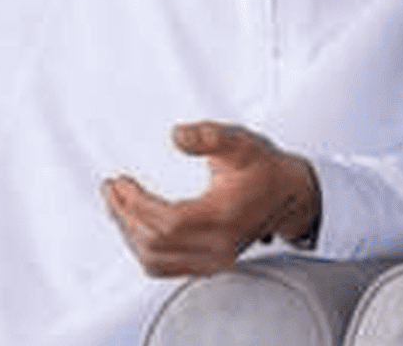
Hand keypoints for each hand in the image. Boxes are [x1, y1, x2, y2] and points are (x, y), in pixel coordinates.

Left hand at [101, 122, 319, 276]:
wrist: (290, 195)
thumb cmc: (264, 167)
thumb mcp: (242, 143)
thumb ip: (210, 136)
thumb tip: (176, 136)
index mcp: (223, 217)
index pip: (166, 222)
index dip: (136, 203)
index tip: (120, 181)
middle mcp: (218, 247)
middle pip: (154, 244)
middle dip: (125, 215)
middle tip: (111, 188)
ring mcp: (213, 261)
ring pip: (155, 260)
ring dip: (129, 234)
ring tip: (118, 205)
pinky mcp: (208, 265)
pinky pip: (164, 267)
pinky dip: (143, 248)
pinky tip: (135, 224)